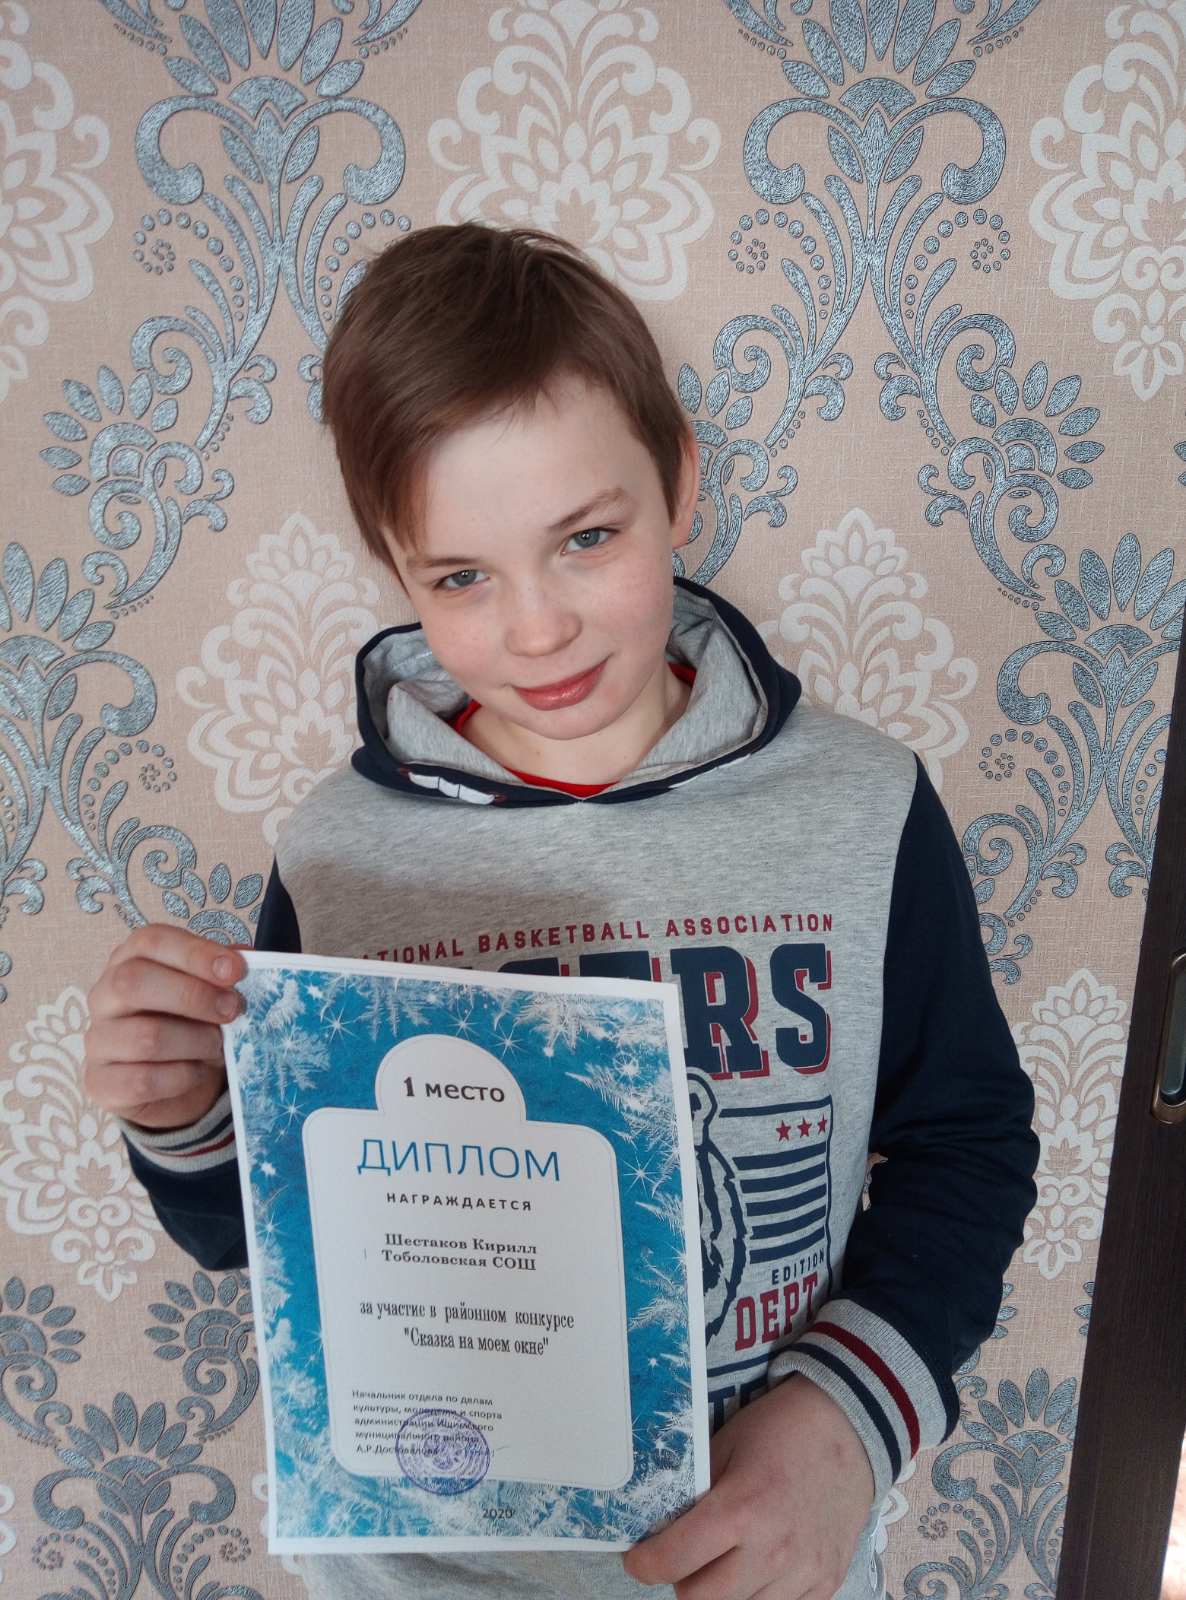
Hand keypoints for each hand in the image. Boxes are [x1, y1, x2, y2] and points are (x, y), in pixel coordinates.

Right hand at [84, 924, 246, 1130]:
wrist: (177, 1085)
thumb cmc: (193, 1024)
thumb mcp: (211, 991)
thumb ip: (224, 972)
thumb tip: (246, 959)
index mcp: (130, 960)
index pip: (151, 942)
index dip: (195, 953)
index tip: (236, 970)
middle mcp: (105, 996)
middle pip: (134, 982)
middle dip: (194, 996)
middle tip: (233, 1009)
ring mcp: (98, 1041)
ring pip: (146, 1037)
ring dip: (197, 1042)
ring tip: (217, 1045)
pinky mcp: (102, 1083)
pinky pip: (145, 1080)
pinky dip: (184, 1076)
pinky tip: (197, 1071)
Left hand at [622, 1375, 874, 1599]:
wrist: (850, 1426)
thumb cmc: (782, 1428)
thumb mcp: (726, 1444)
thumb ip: (694, 1490)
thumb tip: (659, 1523)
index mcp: (741, 1509)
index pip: (673, 1561)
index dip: (644, 1564)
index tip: (637, 1558)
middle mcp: (772, 1549)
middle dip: (682, 1580)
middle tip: (683, 1557)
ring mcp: (803, 1572)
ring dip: (722, 1593)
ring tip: (723, 1560)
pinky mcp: (825, 1584)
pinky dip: (759, 1597)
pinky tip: (757, 1568)